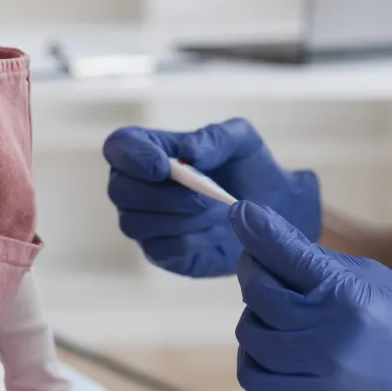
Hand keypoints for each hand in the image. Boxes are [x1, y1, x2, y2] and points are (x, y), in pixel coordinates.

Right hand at [104, 119, 321, 277]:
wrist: (272, 209)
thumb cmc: (250, 168)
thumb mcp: (243, 140)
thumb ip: (215, 137)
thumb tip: (187, 153)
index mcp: (151, 150)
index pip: (119, 147)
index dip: (132, 157)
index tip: (163, 166)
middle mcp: (139, 186)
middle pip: (119, 190)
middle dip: (159, 195)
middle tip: (201, 197)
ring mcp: (147, 222)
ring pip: (134, 224)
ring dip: (177, 218)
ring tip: (214, 213)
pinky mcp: (162, 253)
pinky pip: (158, 251)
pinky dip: (186, 241)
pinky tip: (212, 233)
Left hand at [230, 202, 391, 390]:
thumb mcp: (374, 279)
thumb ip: (319, 263)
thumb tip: (267, 239)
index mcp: (345, 296)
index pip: (282, 252)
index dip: (255, 227)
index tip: (242, 214)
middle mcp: (324, 337)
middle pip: (257, 292)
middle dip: (255, 270)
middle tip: (264, 266)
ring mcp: (313, 380)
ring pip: (250, 334)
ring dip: (260, 318)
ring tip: (284, 316)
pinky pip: (254, 377)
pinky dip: (258, 358)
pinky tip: (279, 350)